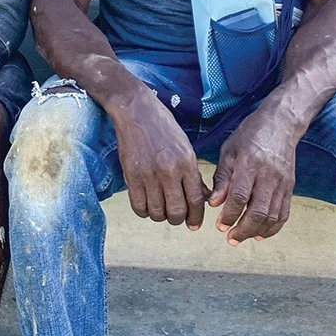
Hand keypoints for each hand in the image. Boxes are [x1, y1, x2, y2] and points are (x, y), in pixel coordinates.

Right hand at [108, 89, 207, 228]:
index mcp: (186, 163)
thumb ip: (193, 174)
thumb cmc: (163, 127)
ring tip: (160, 207)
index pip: (196, 200)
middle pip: (176, 211)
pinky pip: (138, 206)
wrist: (136, 111)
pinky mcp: (131, 176)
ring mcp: (148, 175)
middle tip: (175, 215)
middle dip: (178, 219)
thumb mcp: (185, 147)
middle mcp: (169, 171)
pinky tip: (146, 204)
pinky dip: (143, 211)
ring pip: (157, 212)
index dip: (196, 217)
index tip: (194, 225)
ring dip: (160, 215)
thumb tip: (203, 198)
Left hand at [208, 105, 299, 244]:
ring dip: (257, 231)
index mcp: (249, 163)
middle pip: (258, 211)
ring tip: (241, 237)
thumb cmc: (250, 135)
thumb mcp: (229, 150)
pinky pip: (284, 213)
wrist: (281, 123)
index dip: (229, 214)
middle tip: (230, 238)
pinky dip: (273, 227)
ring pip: (272, 216)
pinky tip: (260, 234)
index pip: (239, 196)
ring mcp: (282, 182)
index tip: (220, 225)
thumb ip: (222, 177)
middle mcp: (268, 174)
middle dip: (243, 229)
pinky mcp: (290, 186)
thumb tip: (214, 203)